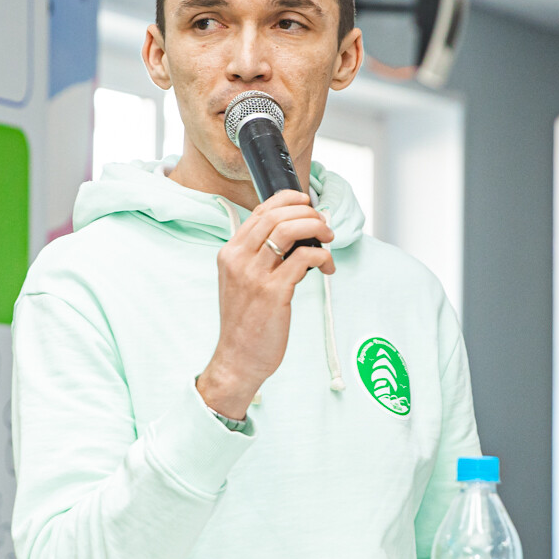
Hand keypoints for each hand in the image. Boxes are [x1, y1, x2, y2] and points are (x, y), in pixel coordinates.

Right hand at [195, 190, 334, 419]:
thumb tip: (294, 237)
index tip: (306, 202)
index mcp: (230, 253)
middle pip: (275, 215)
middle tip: (323, 224)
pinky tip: (327, 267)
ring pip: (288, 229)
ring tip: (328, 239)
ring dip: (316, 228)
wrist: (237, 359)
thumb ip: (258, 258)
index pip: (259, 211)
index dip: (287, 199)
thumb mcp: (241, 282)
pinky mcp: (273, 292)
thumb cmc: (245, 323)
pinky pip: (303, 258)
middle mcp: (238, 259)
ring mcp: (254, 275)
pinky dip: (322, 256)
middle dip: (307, 212)